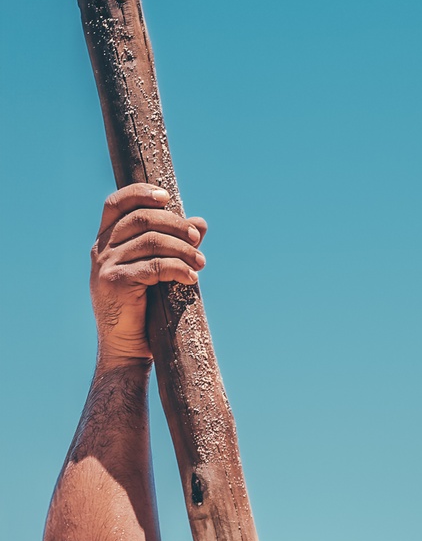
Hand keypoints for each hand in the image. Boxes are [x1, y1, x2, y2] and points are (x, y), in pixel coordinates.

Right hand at [91, 184, 206, 365]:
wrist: (126, 347)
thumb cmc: (143, 308)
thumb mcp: (157, 270)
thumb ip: (175, 244)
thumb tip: (200, 222)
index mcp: (106, 240)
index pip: (117, 203)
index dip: (141, 193)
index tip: (167, 197)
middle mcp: (102, 249)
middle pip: (142, 219)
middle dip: (176, 225)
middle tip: (198, 239)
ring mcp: (106, 265)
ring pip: (152, 241)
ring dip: (184, 250)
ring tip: (201, 263)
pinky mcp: (115, 283)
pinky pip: (155, 267)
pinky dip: (179, 269)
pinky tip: (192, 278)